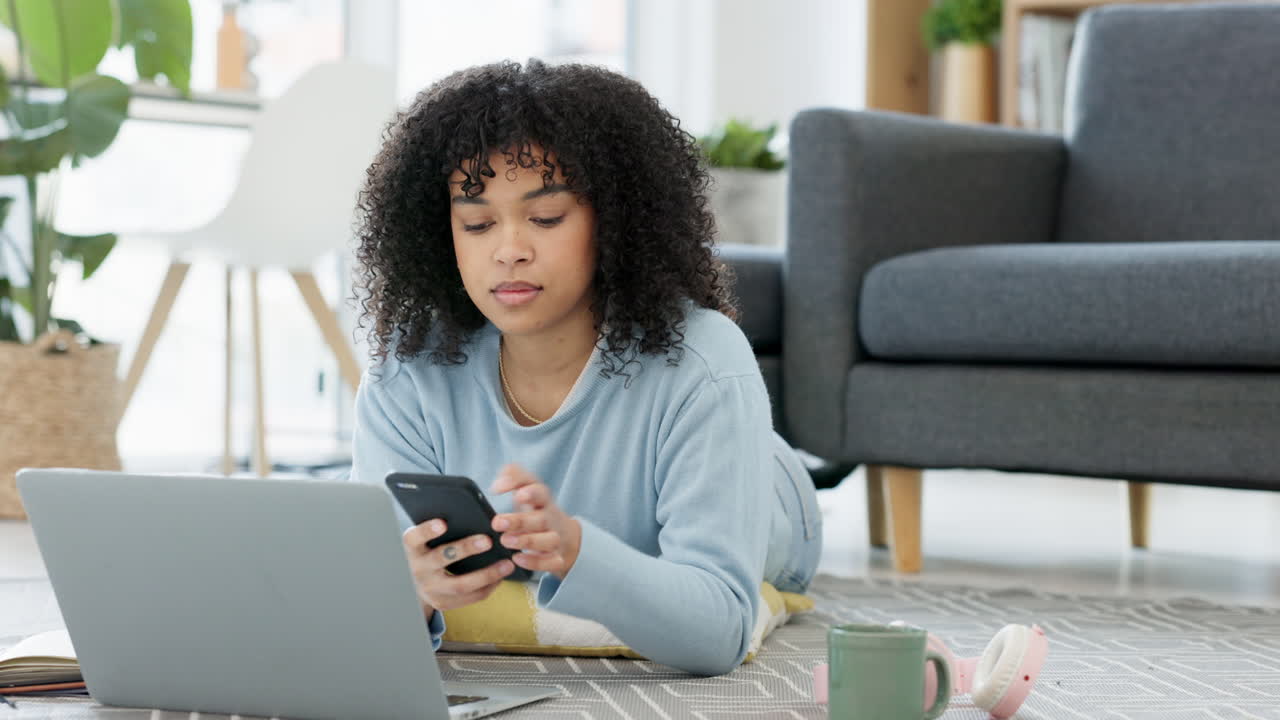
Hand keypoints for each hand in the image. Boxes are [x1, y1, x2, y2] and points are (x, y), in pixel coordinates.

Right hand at [401, 519, 515, 614]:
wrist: (414, 582)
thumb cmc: (428, 549)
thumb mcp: (426, 539)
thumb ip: (442, 528)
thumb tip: (472, 513)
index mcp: (412, 548)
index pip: (415, 537)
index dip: (427, 530)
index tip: (443, 523)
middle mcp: (418, 569)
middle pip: (441, 559)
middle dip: (465, 549)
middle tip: (488, 541)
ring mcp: (429, 589)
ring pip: (460, 584)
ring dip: (486, 574)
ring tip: (507, 564)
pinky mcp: (442, 603)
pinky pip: (469, 597)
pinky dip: (488, 587)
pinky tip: (501, 576)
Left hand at [490, 464, 581, 579]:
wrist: (562, 534)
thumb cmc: (535, 508)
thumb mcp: (526, 487)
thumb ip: (513, 476)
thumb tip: (498, 484)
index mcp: (543, 500)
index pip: (541, 492)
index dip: (532, 493)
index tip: (518, 495)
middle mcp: (550, 518)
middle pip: (541, 519)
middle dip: (520, 521)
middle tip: (498, 523)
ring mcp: (555, 538)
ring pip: (549, 540)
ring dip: (528, 541)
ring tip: (505, 541)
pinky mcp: (556, 557)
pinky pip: (550, 561)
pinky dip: (535, 562)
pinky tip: (517, 559)